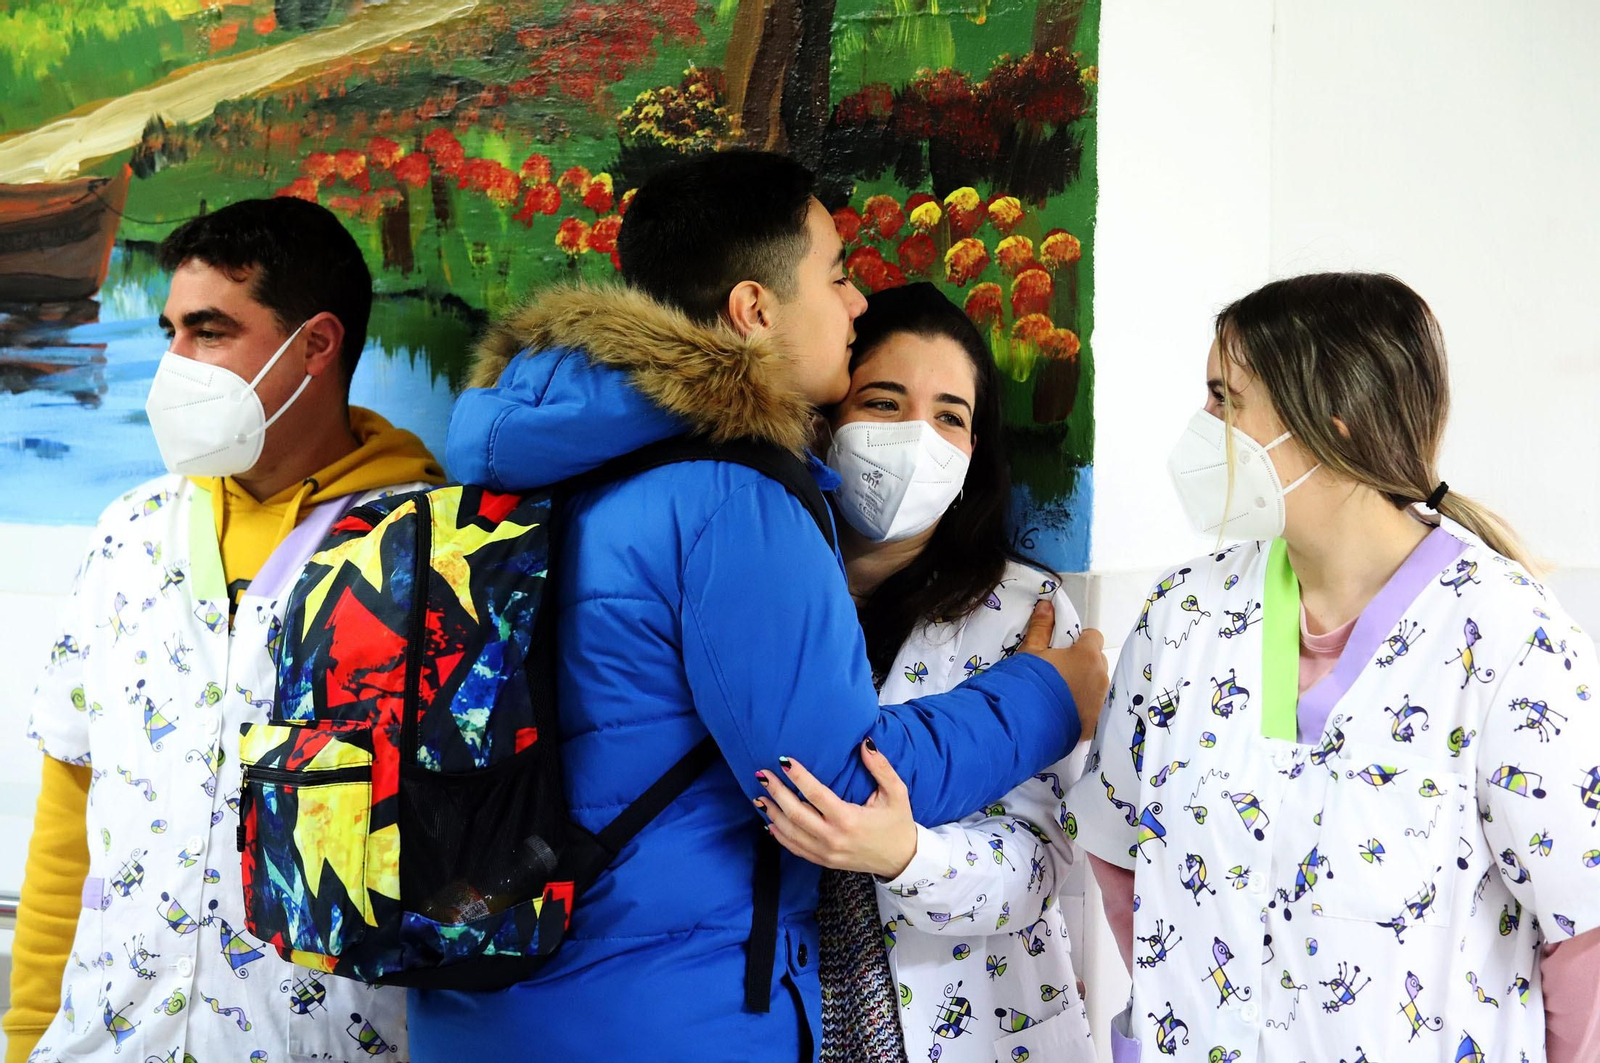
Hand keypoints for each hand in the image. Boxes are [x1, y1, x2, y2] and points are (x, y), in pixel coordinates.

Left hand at [753, 741, 917, 879]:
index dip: (798, 777)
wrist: (902, 860)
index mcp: (849, 819)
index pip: (816, 794)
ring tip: (759, 795)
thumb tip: (865, 743)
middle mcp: (833, 837)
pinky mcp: (824, 861)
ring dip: (772, 813)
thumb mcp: (896, 793)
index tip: (784, 761)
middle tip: (762, 774)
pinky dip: (780, 835)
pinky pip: (796, 849)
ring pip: (791, 832)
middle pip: (796, 813)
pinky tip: (770, 822)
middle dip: (776, 792)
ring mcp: (826, 852)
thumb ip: (881, 768)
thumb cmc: (898, 824)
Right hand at [1018, 600, 1107, 740]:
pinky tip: (1068, 712)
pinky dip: (1086, 707)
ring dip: (1087, 686)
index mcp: (1087, 655)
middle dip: (1084, 663)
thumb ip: (1041, 627)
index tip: (1066, 649)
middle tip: (1061, 672)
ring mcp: (1101, 700)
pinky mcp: (1097, 722)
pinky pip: (1096, 708)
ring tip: (1063, 695)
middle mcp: (1101, 676)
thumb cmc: (1029, 681)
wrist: (1026, 722)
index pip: (1094, 637)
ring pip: (1099, 685)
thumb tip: (1046, 605)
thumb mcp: (1031, 651)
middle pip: (1098, 661)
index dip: (1081, 641)